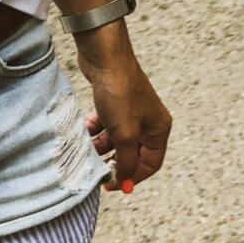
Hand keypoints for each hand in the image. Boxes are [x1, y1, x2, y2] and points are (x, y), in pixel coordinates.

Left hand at [77, 51, 171, 193]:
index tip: (113, 184)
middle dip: (115, 161)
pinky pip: (106, 125)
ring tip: (87, 150)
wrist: (105, 58)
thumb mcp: (125, 135)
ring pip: (117, 139)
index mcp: (158, 129)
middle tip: (98, 170)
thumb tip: (124, 181)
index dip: (132, 177)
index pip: (151, 164)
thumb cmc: (120, 94)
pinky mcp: (115, 102)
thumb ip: (127, 161)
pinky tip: (85, 131)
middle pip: (133, 152)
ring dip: (102, 147)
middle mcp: (148, 120)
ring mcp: (131, 110)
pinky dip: (96, 130)